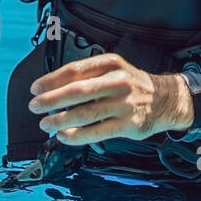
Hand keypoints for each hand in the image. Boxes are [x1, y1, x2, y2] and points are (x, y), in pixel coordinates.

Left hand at [28, 52, 194, 145]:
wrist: (165, 99)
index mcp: (110, 63)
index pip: (75, 70)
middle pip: (77, 91)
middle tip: (35, 106)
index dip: (51, 80)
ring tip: (45, 123)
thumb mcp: (113, 69)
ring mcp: (124, 103)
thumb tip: (53, 88)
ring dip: (60, 120)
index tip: (35, 89)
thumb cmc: (131, 84)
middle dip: (51, 100)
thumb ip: (88, 75)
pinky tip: (64, 136)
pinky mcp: (128, 124)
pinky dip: (77, 136)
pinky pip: (97, 132)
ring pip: (85, 114)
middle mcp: (118, 81)